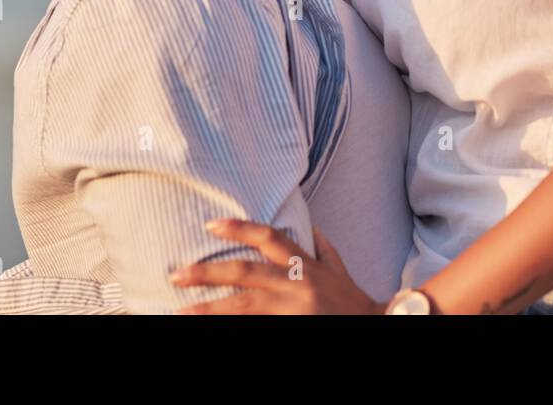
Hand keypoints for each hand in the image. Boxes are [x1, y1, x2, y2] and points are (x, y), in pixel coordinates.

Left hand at [171, 219, 382, 314]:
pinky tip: (208, 327)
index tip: (210, 224)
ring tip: (179, 309)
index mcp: (306, 265)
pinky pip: (254, 327)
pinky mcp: (290, 329)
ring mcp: (292, 311)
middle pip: (244, 272)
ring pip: (242, 306)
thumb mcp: (339, 270)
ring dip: (209, 307)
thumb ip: (323, 247)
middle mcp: (297, 285)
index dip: (239, 227)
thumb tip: (310, 224)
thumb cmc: (353, 302)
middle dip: (208, 272)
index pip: (269, 237)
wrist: (376, 326)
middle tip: (176, 274)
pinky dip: (232, 326)